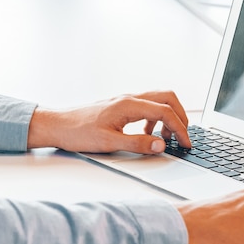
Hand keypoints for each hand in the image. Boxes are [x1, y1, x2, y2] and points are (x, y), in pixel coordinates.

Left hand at [27, 91, 190, 153]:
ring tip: (165, 138)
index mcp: (129, 105)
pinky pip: (147, 106)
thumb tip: (161, 145)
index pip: (165, 112)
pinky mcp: (121, 106)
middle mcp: (130, 98)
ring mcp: (125, 101)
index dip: (180, 129)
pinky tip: (147, 134)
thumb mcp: (109, 143)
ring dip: (168, 117)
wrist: (58, 125)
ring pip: (158, 100)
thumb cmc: (78, 132)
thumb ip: (137, 143)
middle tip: (183, 136)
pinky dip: (155, 118)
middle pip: (168, 98)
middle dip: (181, 116)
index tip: (185, 144)